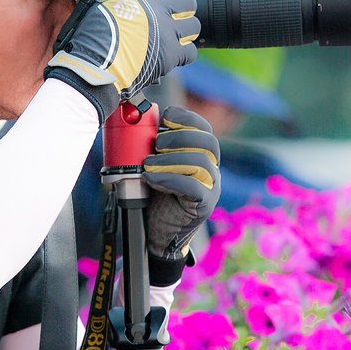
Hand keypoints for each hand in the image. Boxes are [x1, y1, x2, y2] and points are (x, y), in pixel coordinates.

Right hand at [45, 0, 199, 119]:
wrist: (94, 66)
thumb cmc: (88, 37)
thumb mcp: (98, 4)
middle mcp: (155, 9)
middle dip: (184, 5)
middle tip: (177, 11)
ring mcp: (166, 32)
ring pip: (193, 24)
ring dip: (187, 28)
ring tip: (179, 33)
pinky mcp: (171, 55)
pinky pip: (190, 52)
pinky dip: (185, 53)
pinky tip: (177, 54)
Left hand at [142, 106, 220, 285]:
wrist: (155, 233)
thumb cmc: (154, 198)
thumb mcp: (153, 167)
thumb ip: (153, 148)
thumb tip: (139, 123)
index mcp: (201, 156)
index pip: (204, 129)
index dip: (187, 118)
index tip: (166, 116)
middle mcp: (211, 170)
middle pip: (208, 142)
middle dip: (180, 137)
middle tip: (155, 144)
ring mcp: (211, 188)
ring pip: (201, 163)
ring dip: (170, 159)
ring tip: (147, 165)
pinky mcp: (204, 205)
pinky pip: (194, 186)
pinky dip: (170, 178)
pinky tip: (151, 179)